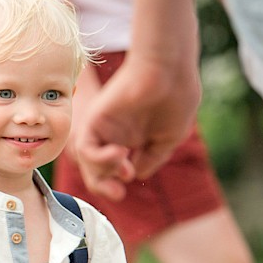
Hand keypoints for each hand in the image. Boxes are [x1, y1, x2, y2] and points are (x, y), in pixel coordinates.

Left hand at [74, 42, 200, 200]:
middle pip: (98, 171)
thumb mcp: (168, 136)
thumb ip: (152, 157)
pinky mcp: (95, 120)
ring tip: (124, 167)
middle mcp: (116, 136)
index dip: (119, 182)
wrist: (169, 68)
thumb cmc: (176, 97)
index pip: (115, 170)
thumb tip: (136, 175)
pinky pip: (86, 148)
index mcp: (134, 140)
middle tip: (118, 194)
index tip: (131, 180)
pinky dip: (99, 159)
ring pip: (89, 163)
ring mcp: (105, 128)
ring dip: (104, 174)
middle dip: (105, 187)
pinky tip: (119, 154)